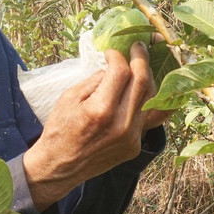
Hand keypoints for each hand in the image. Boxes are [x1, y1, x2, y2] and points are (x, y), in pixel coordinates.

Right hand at [23, 42, 160, 210]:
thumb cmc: (60, 129)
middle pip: (143, 82)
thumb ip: (95, 80)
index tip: (111, 52)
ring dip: (149, 77)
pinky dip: (150, 100)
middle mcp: (121, 124)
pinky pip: (150, 118)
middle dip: (141, 58)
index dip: (118, 56)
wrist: (60, 167)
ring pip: (153, 99)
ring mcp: (132, 138)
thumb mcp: (69, 97)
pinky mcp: (135, 146)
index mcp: (101, 110)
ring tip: (143, 65)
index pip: (121, 72)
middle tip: (138, 47)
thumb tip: (114, 67)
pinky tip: (151, 88)